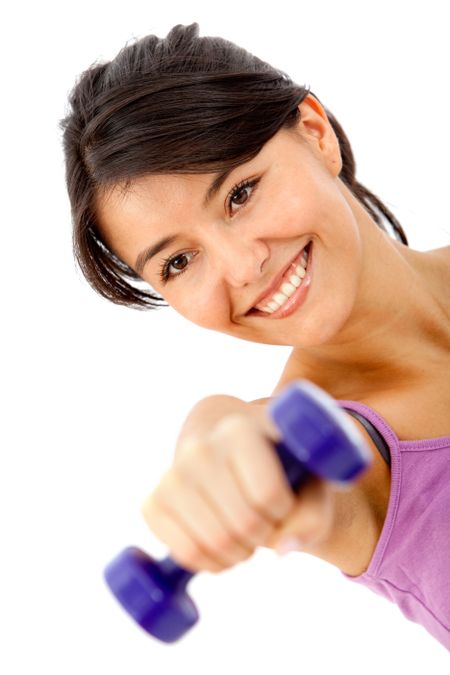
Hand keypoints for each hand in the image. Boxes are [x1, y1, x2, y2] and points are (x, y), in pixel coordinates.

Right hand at [140, 396, 335, 572]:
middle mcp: (200, 447)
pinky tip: (220, 546)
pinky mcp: (153, 503)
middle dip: (264, 534)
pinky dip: (210, 563)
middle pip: (245, 523)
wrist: (226, 450)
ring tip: (244, 532)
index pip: (270, 494)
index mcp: (240, 430)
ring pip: (215, 543)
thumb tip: (283, 548)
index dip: (286, 511)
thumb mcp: (308, 477)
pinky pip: (184, 554)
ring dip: (240, 553)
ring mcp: (171, 475)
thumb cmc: (276, 466)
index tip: (283, 499)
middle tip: (265, 521)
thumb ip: (313, 511)